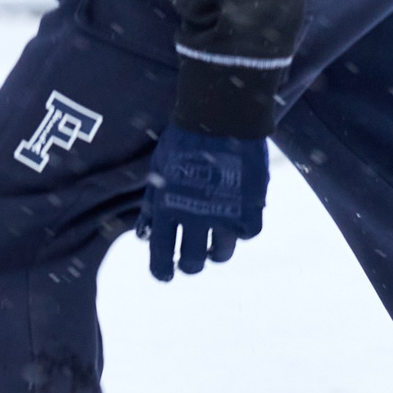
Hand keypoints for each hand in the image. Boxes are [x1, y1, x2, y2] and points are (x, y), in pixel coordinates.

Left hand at [137, 125, 267, 281]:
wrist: (220, 116)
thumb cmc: (183, 140)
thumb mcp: (157, 171)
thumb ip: (150, 205)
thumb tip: (142, 235)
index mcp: (166, 208)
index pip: (160, 255)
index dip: (162, 271)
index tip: (165, 275)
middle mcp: (193, 217)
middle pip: (191, 262)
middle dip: (190, 263)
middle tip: (192, 256)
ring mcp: (223, 215)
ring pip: (220, 254)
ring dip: (215, 251)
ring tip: (215, 241)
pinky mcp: (250, 208)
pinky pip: (247, 234)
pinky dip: (242, 229)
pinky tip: (237, 217)